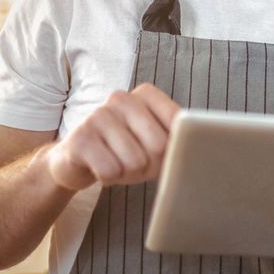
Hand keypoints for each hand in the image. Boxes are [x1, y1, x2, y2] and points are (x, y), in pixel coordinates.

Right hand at [46, 83, 179, 190]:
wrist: (77, 159)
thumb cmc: (124, 151)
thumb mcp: (154, 141)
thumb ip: (176, 139)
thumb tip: (197, 151)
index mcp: (146, 95)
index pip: (179, 124)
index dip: (174, 149)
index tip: (161, 152)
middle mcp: (121, 98)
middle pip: (159, 146)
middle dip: (151, 165)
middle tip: (135, 163)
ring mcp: (98, 116)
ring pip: (135, 162)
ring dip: (128, 173)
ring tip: (116, 163)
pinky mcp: (80, 139)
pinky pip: (110, 171)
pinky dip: (108, 178)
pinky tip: (99, 167)